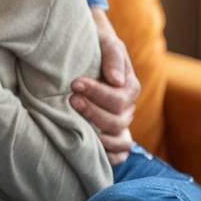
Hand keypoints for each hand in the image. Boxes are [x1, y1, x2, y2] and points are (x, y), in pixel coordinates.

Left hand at [70, 8, 139, 163]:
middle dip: (92, 112)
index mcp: (129, 88)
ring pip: (119, 141)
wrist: (89, 52)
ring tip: (76, 125)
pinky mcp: (109, 135)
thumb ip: (113, 57)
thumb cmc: (97, 45)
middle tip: (71, 99)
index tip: (74, 83)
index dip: (96, 93)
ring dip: (99, 136)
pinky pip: (118, 154)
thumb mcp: (106, 43)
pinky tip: (90, 149)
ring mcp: (119, 124)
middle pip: (116, 122)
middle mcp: (127, 109)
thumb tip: (116, 81)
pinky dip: (109, 156)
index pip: (118, 99)